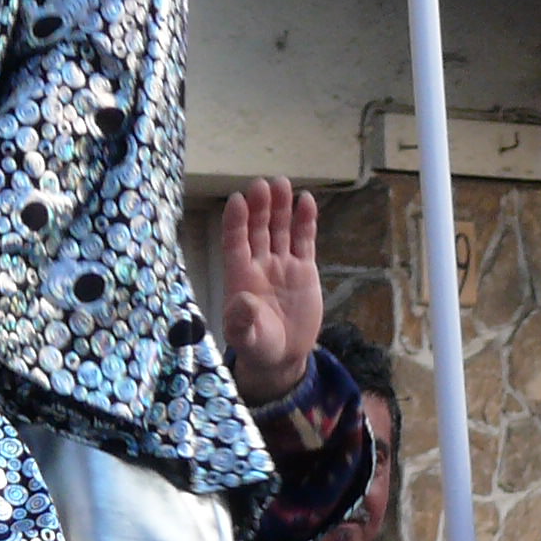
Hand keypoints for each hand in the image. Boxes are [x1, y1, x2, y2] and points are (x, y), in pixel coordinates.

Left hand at [214, 179, 321, 405]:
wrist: (282, 356)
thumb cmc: (257, 346)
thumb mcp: (247, 338)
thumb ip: (243, 321)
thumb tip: (243, 300)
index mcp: (239, 277)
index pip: (234, 242)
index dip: (235, 222)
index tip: (237, 200)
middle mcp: (259, 265)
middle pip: (258, 229)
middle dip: (260, 207)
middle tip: (262, 183)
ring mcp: (282, 265)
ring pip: (280, 230)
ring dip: (281, 207)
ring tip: (283, 184)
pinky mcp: (303, 270)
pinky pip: (303, 241)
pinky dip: (304, 222)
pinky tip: (306, 201)